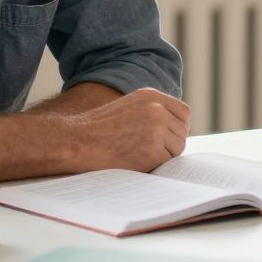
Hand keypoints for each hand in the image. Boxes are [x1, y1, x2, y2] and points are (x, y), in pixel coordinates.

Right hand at [60, 87, 190, 171]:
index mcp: (151, 96)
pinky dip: (155, 165)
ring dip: (164, 155)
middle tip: (150, 150)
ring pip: (177, 148)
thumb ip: (152, 111)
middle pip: (182, 132)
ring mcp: (156, 129)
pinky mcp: (152, 150)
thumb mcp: (128, 107)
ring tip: (139, 154)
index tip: (169, 136)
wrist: (77, 141)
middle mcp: (156, 109)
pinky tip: (135, 161)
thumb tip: (175, 127)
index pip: (184, 112)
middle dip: (171, 143)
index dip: (178, 126)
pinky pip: (166, 161)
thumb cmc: (98, 129)